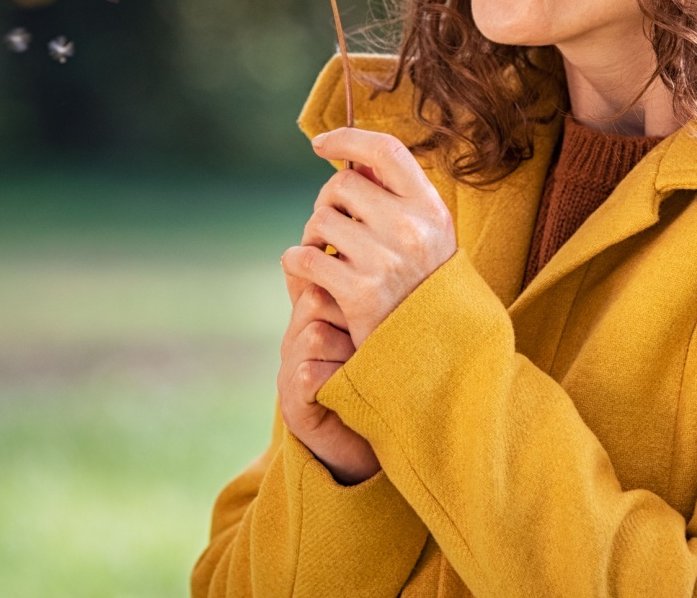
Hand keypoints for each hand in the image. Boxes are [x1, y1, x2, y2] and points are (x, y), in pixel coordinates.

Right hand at [277, 277, 380, 484]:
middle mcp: (296, 339)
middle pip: (318, 300)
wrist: (368, 448)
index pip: (325, 277)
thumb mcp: (383, 335)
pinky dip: (340, 381)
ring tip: (371, 368)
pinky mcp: (293, 404)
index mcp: (315, 317)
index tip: (386, 312)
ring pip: (315, 334)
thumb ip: (382, 299)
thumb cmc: (383, 383)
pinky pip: (311, 375)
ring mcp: (289, 371)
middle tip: (380, 341)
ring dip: (351, 351)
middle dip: (356, 318)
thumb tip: (407, 249)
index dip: (357, 290)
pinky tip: (359, 388)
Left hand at [281, 127, 455, 347]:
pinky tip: (307, 271)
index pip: (386, 151)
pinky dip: (296, 261)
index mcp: (430, 208)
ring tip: (326, 252)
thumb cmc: (425, 283)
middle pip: (341, 186)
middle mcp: (409, 229)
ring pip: (319, 221)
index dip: (349, 139)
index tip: (321, 143)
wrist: (438, 348)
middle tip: (331, 225)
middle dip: (326, 202)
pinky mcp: (358, 292)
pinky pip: (303, 257)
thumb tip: (354, 161)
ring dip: (312, 235)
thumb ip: (398, 197)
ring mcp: (384, 260)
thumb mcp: (429, 233)